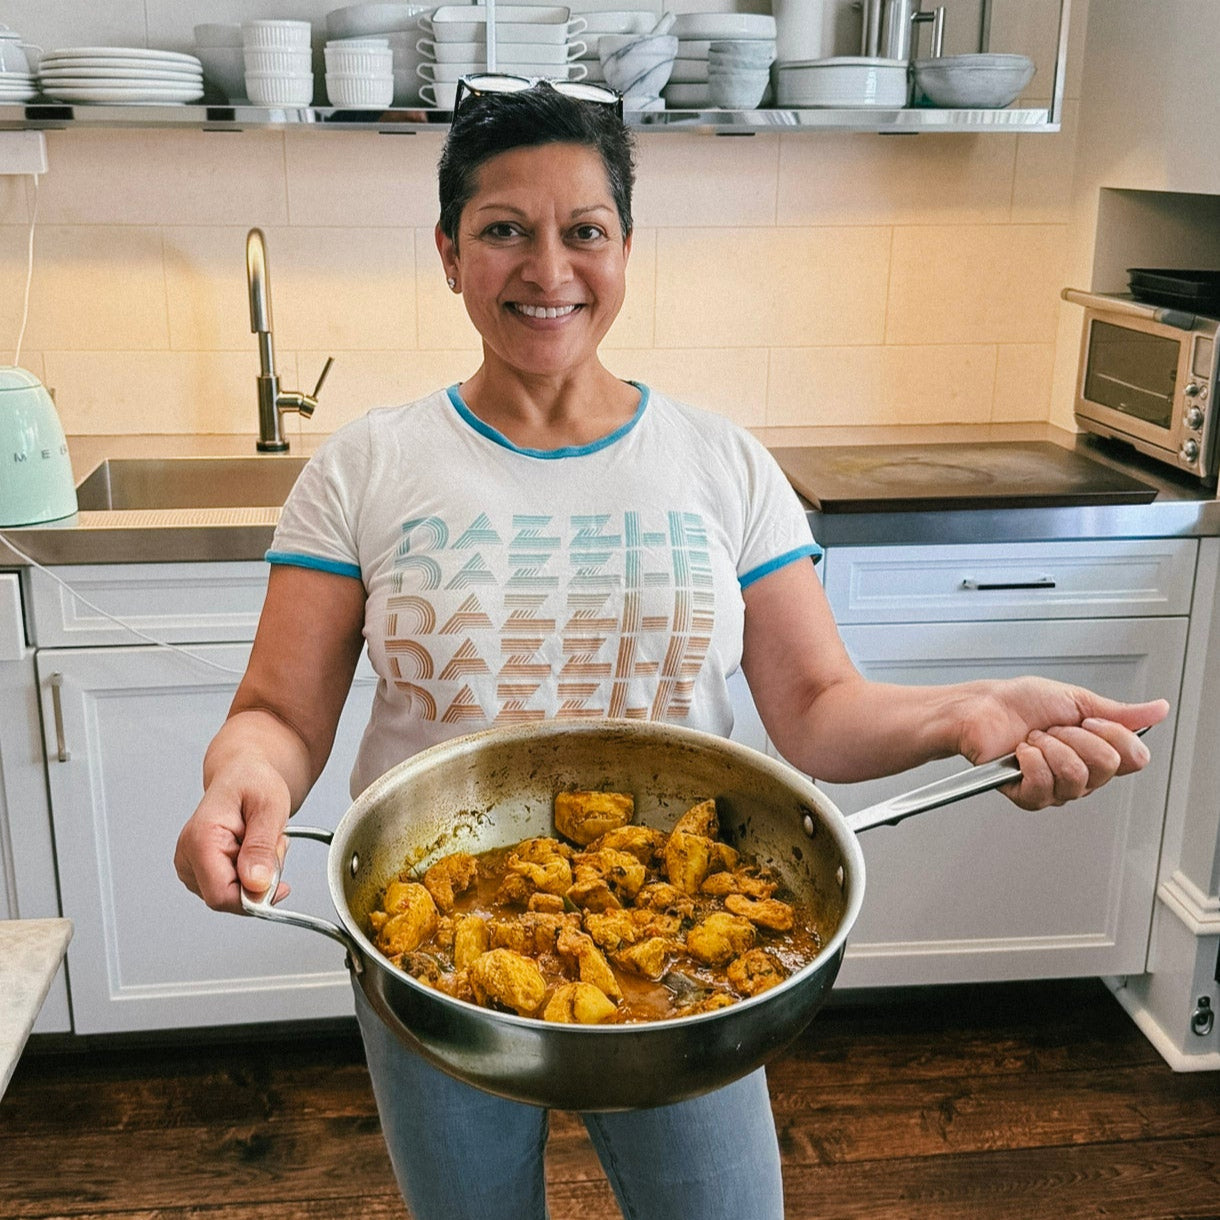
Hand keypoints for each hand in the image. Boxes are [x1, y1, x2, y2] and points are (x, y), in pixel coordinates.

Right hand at [174, 759, 292, 913]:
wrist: (243, 772)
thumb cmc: (254, 782)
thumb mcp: (270, 808)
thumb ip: (261, 848)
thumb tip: (256, 885)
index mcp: (201, 838)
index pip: (221, 896)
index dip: (253, 898)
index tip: (278, 882)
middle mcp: (187, 854)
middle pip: (227, 898)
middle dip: (259, 880)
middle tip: (272, 845)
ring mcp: (190, 864)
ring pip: (231, 895)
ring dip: (257, 875)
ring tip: (261, 841)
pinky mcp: (198, 870)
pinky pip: (229, 888)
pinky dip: (249, 874)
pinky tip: (252, 848)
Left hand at [954, 677, 1168, 811]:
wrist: (981, 708)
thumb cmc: (1019, 703)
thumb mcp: (1076, 700)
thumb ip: (1120, 712)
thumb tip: (1158, 709)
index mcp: (1097, 751)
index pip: (1134, 759)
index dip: (1113, 735)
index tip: (1087, 719)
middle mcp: (1082, 775)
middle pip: (1106, 766)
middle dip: (1074, 736)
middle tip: (1052, 728)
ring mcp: (1057, 789)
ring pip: (1076, 776)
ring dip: (1050, 746)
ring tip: (1034, 738)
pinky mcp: (1029, 797)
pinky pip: (1045, 787)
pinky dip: (1030, 760)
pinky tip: (1021, 753)